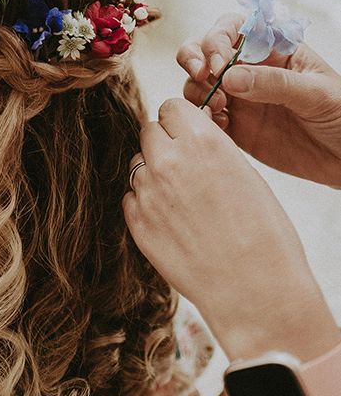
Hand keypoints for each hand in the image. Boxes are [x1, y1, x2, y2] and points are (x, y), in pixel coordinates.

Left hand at [123, 98, 340, 361]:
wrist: (254, 290)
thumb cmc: (264, 234)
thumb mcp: (244, 173)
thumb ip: (208, 148)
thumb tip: (188, 134)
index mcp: (202, 141)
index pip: (171, 106)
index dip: (179, 120)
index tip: (186, 132)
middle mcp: (168, 160)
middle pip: (148, 130)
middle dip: (163, 143)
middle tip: (182, 165)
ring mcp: (147, 191)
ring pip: (137, 164)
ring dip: (152, 173)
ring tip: (181, 199)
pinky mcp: (135, 221)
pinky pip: (131, 197)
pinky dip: (145, 203)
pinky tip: (171, 221)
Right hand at [177, 13, 340, 187]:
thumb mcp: (318, 94)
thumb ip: (275, 83)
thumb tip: (230, 77)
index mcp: (272, 50)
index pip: (232, 28)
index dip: (216, 38)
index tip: (218, 63)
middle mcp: (249, 69)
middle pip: (203, 50)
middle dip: (193, 58)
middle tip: (202, 76)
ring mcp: (238, 97)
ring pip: (197, 82)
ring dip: (196, 90)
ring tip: (219, 108)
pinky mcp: (233, 126)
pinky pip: (203, 116)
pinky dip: (200, 118)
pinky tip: (219, 126)